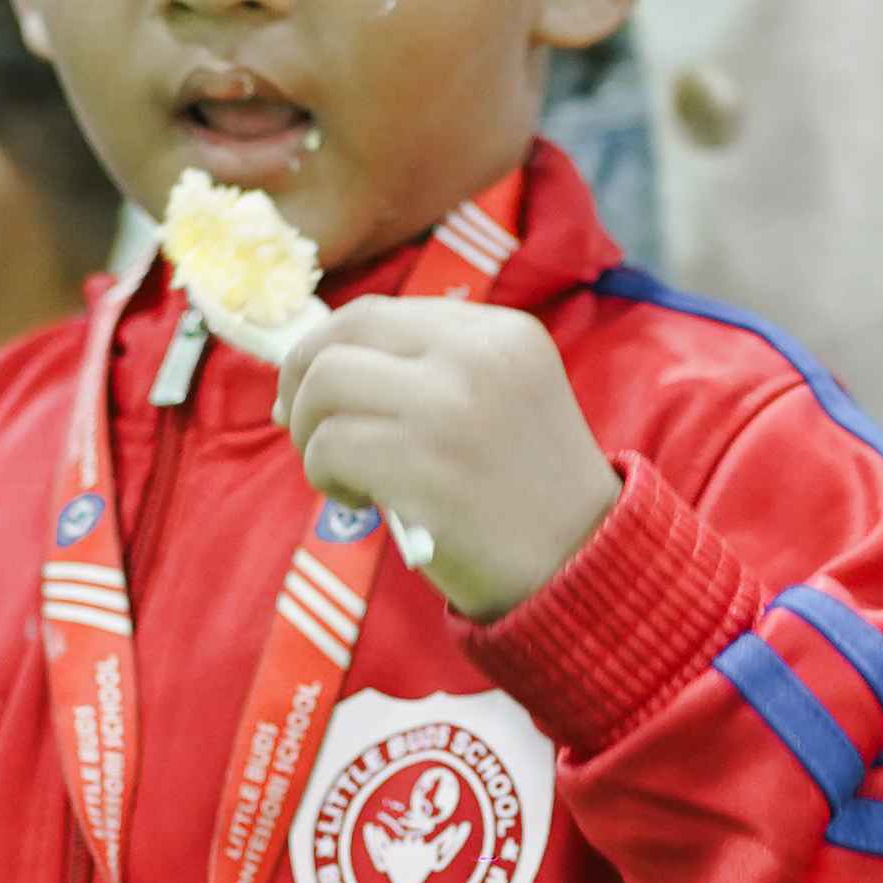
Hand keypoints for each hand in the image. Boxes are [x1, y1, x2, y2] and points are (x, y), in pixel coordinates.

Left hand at [276, 299, 621, 617]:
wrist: (584, 568)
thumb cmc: (528, 494)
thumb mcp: (501, 400)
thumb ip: (431, 370)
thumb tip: (320, 364)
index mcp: (500, 334)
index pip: (378, 314)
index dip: (326, 347)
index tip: (308, 389)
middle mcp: (477, 356)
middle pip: (343, 336)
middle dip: (300, 379)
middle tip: (297, 424)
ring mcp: (449, 409)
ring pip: (326, 386)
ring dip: (312, 435)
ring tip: (340, 473)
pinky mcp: (423, 466)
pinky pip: (329, 448)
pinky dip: (324, 477)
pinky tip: (359, 501)